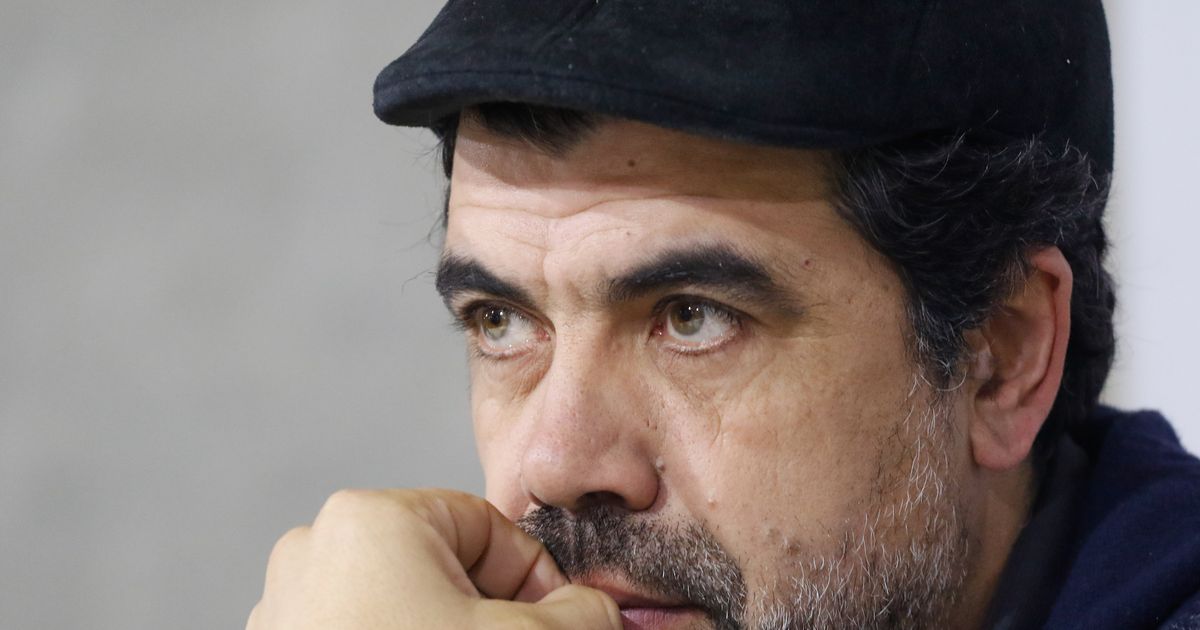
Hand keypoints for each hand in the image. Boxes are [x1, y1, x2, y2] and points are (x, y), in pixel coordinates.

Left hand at [247, 488, 620, 628]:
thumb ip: (580, 614)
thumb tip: (597, 613)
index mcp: (372, 520)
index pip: (488, 527)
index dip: (538, 580)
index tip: (560, 621)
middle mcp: (318, 552)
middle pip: (446, 571)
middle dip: (493, 617)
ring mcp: (291, 609)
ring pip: (405, 610)